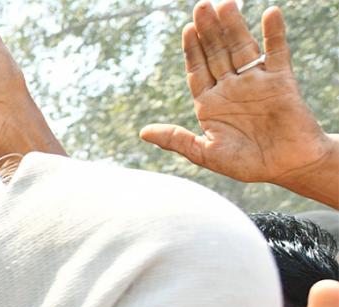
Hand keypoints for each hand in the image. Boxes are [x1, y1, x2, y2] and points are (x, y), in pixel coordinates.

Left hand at [140, 1, 337, 206]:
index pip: (198, 70)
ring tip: (225, 4)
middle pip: (217, 53)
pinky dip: (274, 34)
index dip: (192, 50)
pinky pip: (277, 51)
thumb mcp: (205, 153)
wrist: (286, 167)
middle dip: (209, 31)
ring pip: (242, 47)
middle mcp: (231, 88)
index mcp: (210, 104)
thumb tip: (143, 132)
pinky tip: (269, 14)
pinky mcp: (281, 80)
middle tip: (201, 7)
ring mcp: (256, 81)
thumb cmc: (246, 164)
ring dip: (234, 26)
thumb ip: (176, 140)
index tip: (187, 30)